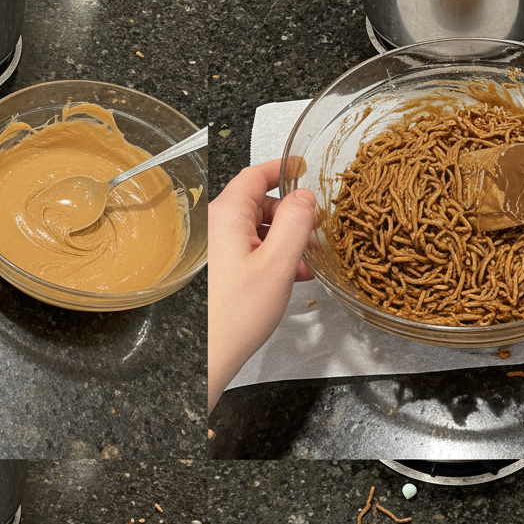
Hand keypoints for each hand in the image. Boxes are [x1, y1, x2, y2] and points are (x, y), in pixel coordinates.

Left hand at [208, 159, 316, 412]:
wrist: (210, 355)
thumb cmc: (237, 315)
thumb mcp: (278, 263)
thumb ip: (296, 222)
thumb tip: (305, 196)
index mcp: (227, 215)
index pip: (255, 175)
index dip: (282, 168)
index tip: (302, 168)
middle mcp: (216, 226)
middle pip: (259, 203)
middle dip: (289, 216)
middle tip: (314, 232)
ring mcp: (215, 248)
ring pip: (257, 230)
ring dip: (284, 241)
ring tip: (306, 263)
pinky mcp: (218, 268)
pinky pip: (249, 250)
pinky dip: (271, 257)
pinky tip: (289, 276)